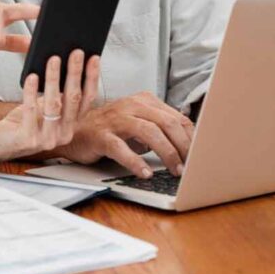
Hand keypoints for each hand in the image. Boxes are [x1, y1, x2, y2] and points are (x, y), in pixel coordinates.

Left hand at [0, 50, 100, 161]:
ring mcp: (47, 139)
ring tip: (53, 59)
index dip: (92, 78)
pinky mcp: (28, 139)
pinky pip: (31, 111)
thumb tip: (63, 60)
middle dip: (75, 73)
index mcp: (71, 124)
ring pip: (54, 104)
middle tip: (76, 52)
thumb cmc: (24, 120)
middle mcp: (64, 133)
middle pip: (73, 99)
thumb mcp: (45, 106)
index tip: (94, 58)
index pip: (88, 99)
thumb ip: (57, 92)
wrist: (0, 142)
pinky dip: (32, 92)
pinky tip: (32, 77)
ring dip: (54, 79)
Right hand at [54, 92, 194, 178]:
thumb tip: (188, 143)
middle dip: (183, 145)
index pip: (176, 116)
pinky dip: (135, 161)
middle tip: (189, 165)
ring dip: (166, 153)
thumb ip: (159, 127)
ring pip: (149, 132)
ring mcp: (116, 120)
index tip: (200, 154)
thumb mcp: (138, 123)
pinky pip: (121, 148)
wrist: (74, 130)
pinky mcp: (101, 135)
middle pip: (166, 122)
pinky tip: (145, 172)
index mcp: (144, 101)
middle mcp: (131, 106)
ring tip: (174, 169)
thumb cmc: (110, 128)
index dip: (191, 137)